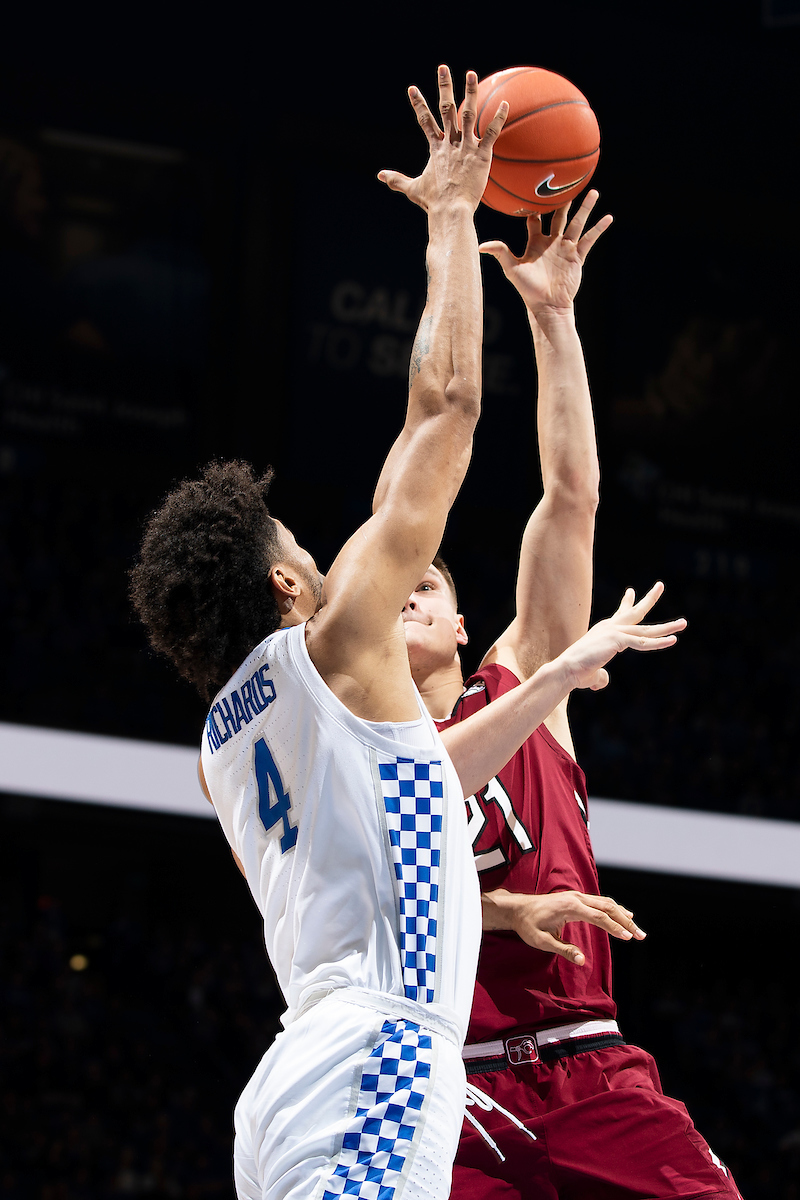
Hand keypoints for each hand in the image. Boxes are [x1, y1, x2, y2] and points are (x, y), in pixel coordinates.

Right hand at [378, 66, 507, 214]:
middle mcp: (450, 143)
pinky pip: (491, 133)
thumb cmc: (433, 202)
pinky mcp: (481, 156)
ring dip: (470, 92)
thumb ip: (397, 180)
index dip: (418, 104)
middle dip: (444, 87)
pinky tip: (505, 103)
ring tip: (470, 74)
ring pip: (468, 114)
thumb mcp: (413, 189)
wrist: (450, 210)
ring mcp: (466, 147)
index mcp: (435, 148)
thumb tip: (380, 176)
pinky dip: (498, 118)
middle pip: (446, 108)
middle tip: (443, 67)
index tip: (411, 88)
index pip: (425, 121)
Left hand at [479, 190, 611, 313]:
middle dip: (563, 201)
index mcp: (536, 243)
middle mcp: (552, 242)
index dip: (535, 207)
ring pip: (577, 223)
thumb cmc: (528, 289)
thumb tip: (481, 246)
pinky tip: (608, 218)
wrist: (547, 305)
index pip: (536, 220)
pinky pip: (589, 240)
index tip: (535, 190)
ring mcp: (566, 248)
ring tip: (594, 192)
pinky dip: (599, 229)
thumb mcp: (513, 269)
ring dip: (585, 209)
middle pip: (559, 216)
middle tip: (566, 183)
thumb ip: (500, 253)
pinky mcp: (577, 257)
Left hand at [483, 887, 645, 966]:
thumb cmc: (528, 926)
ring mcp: (576, 896)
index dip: (615, 927)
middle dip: (626, 922)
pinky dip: (613, 909)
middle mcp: (576, 897)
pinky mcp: (576, 898)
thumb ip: (563, 950)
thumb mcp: (542, 942)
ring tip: (636, 929)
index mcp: (570, 907)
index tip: (628, 937)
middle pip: (607, 907)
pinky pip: (599, 902)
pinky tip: (624, 915)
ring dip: (622, 915)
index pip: (599, 917)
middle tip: (641, 936)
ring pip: (606, 903)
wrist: (516, 908)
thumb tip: (582, 960)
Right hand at [559, 581, 685, 692]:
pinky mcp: (617, 641)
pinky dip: (659, 642)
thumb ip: (601, 676)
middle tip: (660, 585)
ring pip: (646, 629)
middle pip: (636, 612)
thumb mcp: (593, 673)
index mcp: (604, 631)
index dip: (627, 602)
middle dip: (649, 598)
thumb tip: (603, 681)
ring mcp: (614, 632)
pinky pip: (643, 642)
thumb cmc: (576, 672)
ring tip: (683, 623)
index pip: (620, 614)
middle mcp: (610, 627)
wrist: (567, 670)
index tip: (631, 591)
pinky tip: (673, 640)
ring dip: (667, 627)